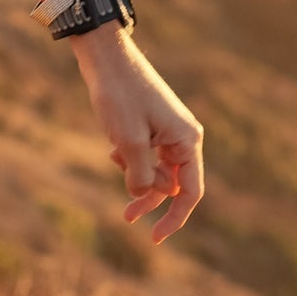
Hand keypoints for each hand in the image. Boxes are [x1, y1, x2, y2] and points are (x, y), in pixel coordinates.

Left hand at [75, 33, 204, 242]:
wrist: (106, 58)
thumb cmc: (119, 96)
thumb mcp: (128, 142)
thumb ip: (141, 175)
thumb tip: (146, 195)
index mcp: (187, 141)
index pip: (190, 192)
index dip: (175, 218)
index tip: (154, 237)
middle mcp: (183, 137)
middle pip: (174, 183)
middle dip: (150, 199)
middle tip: (126, 218)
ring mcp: (168, 130)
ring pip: (158, 169)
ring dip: (137, 179)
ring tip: (115, 169)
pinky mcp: (152, 124)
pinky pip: (147, 154)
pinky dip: (131, 159)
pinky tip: (112, 150)